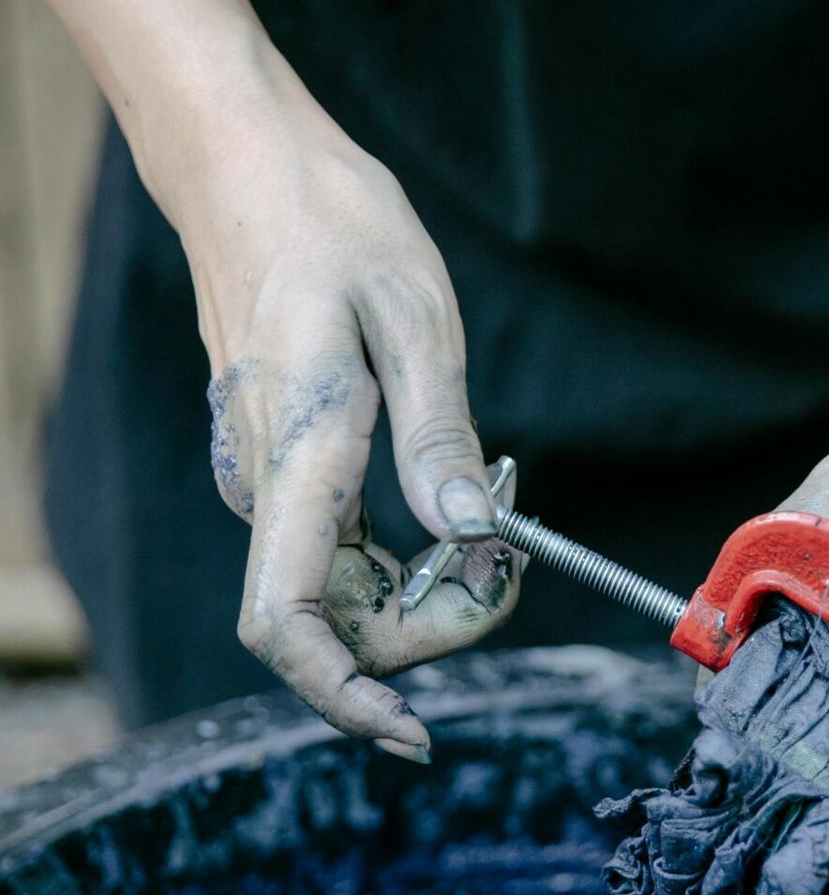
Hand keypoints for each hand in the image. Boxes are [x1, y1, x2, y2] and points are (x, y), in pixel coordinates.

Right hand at [186, 79, 518, 761]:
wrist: (248, 164)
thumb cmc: (331, 222)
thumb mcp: (415, 317)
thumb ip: (439, 435)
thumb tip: (470, 530)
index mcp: (298, 456)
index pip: (289, 625)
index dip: (344, 697)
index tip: (416, 730)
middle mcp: (269, 489)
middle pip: (339, 627)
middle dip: (436, 624)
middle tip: (514, 553)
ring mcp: (272, 486)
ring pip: (348, 597)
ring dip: (430, 590)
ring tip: (496, 515)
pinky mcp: (288, 474)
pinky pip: (347, 556)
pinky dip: (410, 556)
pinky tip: (457, 501)